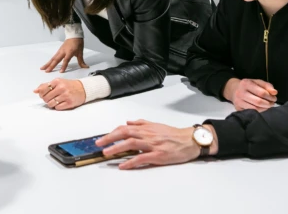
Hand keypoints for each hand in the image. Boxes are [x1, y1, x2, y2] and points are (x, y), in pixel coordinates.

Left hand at [33, 78, 85, 109]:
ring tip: (55, 101)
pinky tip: (60, 103)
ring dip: (51, 104)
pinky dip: (57, 107)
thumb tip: (35, 91)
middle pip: (46, 98)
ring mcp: (66, 95)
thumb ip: (45, 86)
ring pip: (51, 104)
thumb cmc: (68, 85)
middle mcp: (61, 87)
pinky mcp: (69, 103)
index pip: (43, 90)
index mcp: (57, 81)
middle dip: (46, 100)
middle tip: (50, 98)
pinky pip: (57, 108)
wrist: (83, 89)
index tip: (43, 95)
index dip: (41, 94)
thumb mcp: (57, 82)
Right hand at [41, 38, 88, 72]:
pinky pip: (53, 57)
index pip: (66, 60)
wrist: (74, 35)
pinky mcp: (59, 51)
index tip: (60, 72)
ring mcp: (60, 51)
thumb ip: (81, 61)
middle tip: (46, 71)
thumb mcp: (80, 52)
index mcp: (69, 52)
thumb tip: (86, 67)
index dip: (63, 66)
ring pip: (53, 58)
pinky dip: (49, 61)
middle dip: (51, 66)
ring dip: (48, 63)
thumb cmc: (78, 43)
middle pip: (56, 59)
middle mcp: (63, 51)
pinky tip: (47, 64)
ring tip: (42, 68)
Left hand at [95, 120, 216, 169]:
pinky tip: (123, 165)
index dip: (112, 132)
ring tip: (107, 153)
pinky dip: (131, 161)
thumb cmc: (173, 134)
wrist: (189, 140)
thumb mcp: (156, 125)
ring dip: (117, 148)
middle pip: (125, 133)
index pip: (125, 128)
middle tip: (98, 144)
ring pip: (132, 144)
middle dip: (110, 138)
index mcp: (146, 128)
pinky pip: (142, 158)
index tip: (102, 138)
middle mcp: (148, 134)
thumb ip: (141, 123)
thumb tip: (127, 121)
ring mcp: (153, 145)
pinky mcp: (158, 155)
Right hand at [223, 78, 276, 111]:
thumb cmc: (249, 86)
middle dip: (268, 103)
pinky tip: (262, 108)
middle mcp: (240, 92)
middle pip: (258, 102)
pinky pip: (252, 112)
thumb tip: (274, 92)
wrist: (234, 90)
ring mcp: (238, 101)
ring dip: (265, 108)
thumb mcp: (257, 82)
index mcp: (245, 83)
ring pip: (255, 108)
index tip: (274, 97)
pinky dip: (259, 111)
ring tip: (268, 105)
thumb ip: (267, 86)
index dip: (270, 97)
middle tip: (272, 103)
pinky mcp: (238, 108)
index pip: (261, 92)